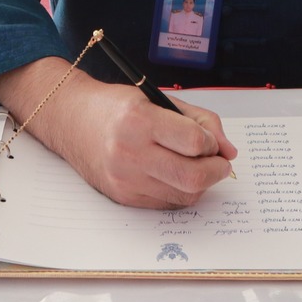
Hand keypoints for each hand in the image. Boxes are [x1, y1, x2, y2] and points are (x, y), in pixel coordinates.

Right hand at [0, 63, 237, 208]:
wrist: (72, 121)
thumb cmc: (116, 107)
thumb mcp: (158, 99)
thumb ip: (199, 121)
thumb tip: (228, 150)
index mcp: (139, 120)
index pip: (194, 142)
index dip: (212, 143)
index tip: (211, 140)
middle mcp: (130, 153)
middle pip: (193, 176)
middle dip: (216, 170)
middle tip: (218, 161)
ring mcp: (125, 179)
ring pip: (184, 195)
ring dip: (200, 183)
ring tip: (195, 165)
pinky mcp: (124, 196)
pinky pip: (167, 203)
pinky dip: (180, 191)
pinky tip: (174, 174)